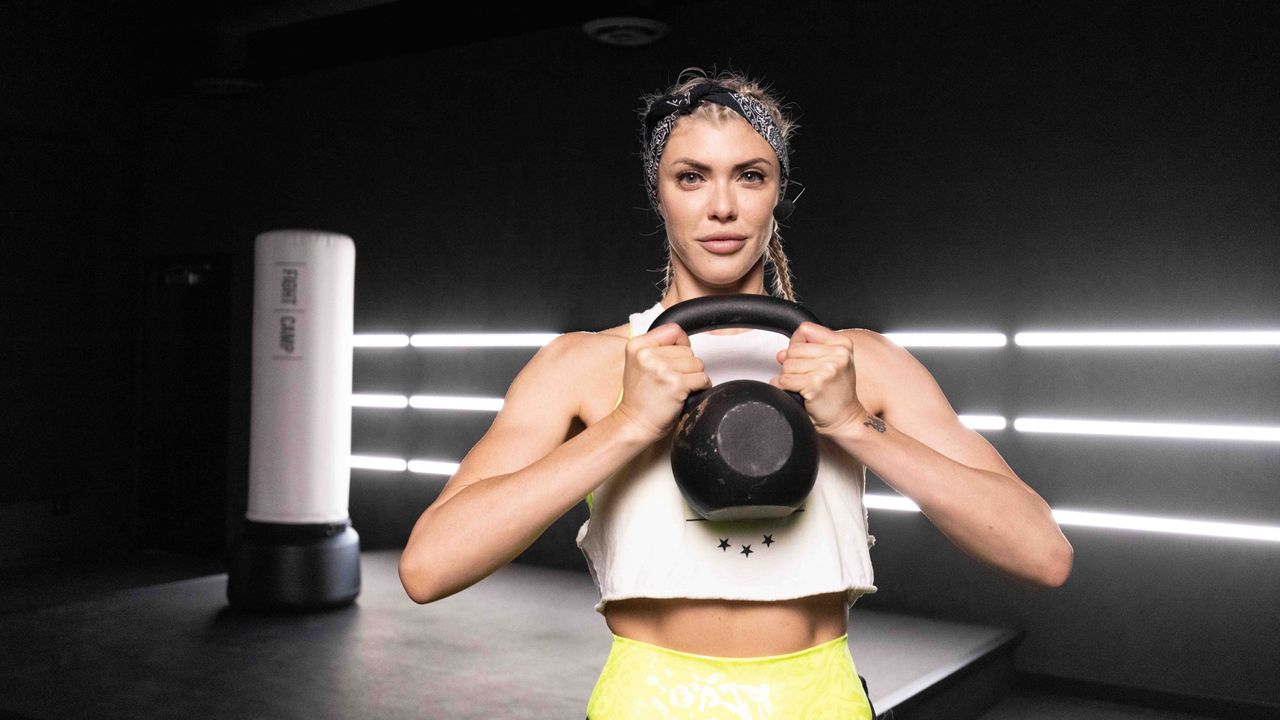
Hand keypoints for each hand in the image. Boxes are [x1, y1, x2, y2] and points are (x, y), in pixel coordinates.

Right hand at [612, 323, 710, 441]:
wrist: (634, 424)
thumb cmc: (639, 398)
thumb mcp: (638, 363)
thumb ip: (657, 347)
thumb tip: (684, 339)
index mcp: (637, 345)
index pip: (673, 330)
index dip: (680, 344)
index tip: (675, 359)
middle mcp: (647, 355)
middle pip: (687, 350)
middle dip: (686, 366)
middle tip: (670, 380)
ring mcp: (662, 369)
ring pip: (697, 363)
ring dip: (693, 377)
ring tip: (676, 388)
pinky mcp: (676, 384)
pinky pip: (702, 378)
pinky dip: (700, 387)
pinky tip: (685, 394)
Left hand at [770, 322, 869, 435]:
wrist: (845, 419)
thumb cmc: (837, 393)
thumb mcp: (830, 364)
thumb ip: (805, 352)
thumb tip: (781, 353)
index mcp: (842, 344)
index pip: (805, 329)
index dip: (798, 343)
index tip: (805, 358)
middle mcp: (837, 354)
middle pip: (793, 349)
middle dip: (793, 364)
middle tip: (808, 378)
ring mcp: (827, 369)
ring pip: (787, 365)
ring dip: (789, 378)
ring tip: (806, 386)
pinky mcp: (815, 384)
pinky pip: (784, 380)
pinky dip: (784, 388)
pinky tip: (799, 393)